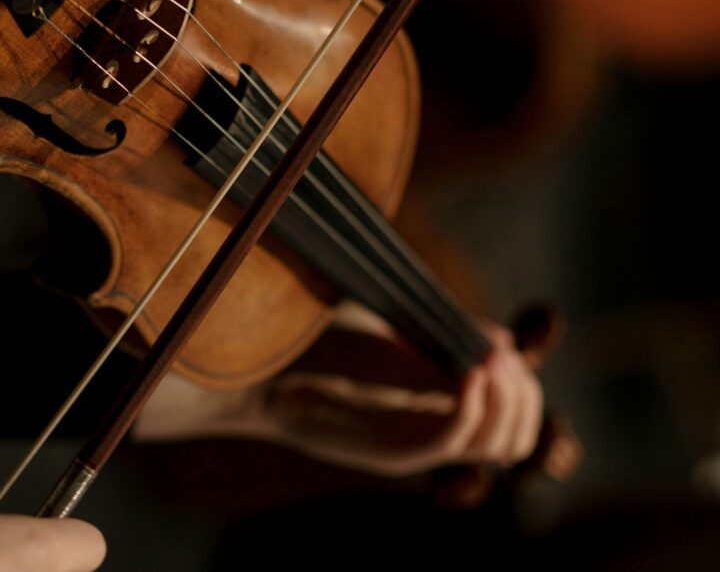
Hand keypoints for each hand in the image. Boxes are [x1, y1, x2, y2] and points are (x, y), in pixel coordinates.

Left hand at [134, 303, 543, 477]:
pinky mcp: (383, 448)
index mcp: (429, 407)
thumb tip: (504, 341)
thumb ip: (444, 333)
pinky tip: (470, 371)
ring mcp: (408, 444)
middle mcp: (425, 433)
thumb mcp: (391, 325)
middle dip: (524, 394)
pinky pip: (450, 442)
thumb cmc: (307, 335)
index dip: (522, 386)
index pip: (509, 421)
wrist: (247, 357)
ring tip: (488, 361)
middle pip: (513, 438)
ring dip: (507, 399)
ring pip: (494, 445)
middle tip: (501, 357)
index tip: (504, 345)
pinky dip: (473, 408)